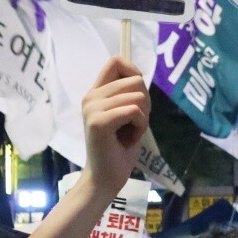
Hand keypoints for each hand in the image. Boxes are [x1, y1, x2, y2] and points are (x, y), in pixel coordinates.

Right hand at [81, 56, 148, 196]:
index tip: (139, 97)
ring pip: (137, 97)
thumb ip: (130, 96)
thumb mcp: (127, 115)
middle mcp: (91, 96)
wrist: (106, 177)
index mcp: (96, 93)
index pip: (116, 61)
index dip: (135, 73)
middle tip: (135, 123)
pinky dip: (140, 126)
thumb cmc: (119, 148)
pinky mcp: (98, 122)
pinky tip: (129, 139)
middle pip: (135, 80)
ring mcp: (92, 108)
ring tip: (129, 132)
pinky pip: (134, 111)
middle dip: (145, 103)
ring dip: (143, 118)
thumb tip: (140, 77)